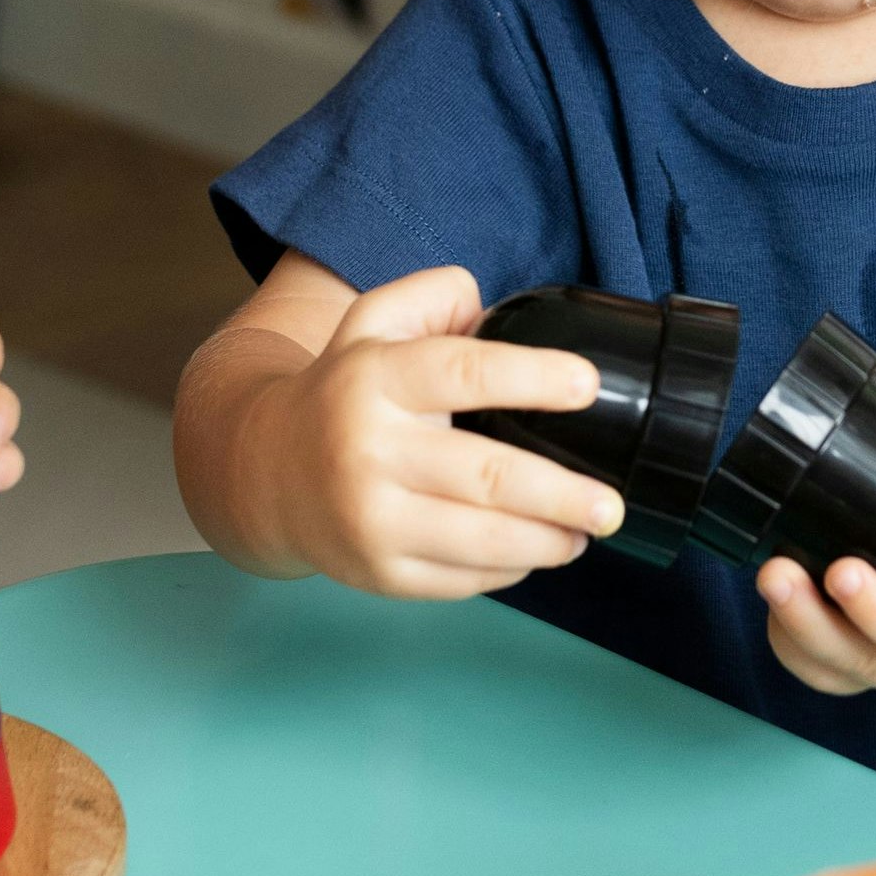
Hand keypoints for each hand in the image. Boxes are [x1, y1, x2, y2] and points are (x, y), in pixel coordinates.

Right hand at [247, 265, 613, 598]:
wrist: (265, 472)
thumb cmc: (344, 392)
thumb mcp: (374, 320)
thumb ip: (437, 296)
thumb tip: (497, 312)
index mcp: (376, 379)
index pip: (464, 373)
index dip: (533, 378)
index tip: (589, 385)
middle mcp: (370, 451)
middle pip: (486, 477)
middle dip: (563, 494)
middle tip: (610, 503)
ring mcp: (371, 520)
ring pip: (481, 541)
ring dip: (548, 541)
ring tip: (586, 531)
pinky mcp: (377, 573)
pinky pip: (462, 580)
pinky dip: (508, 569)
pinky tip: (534, 551)